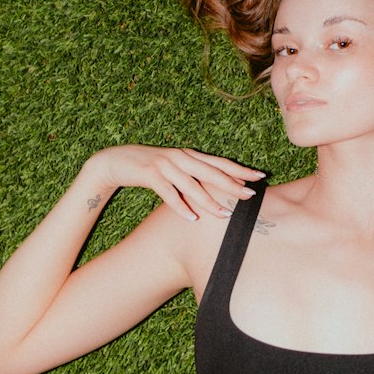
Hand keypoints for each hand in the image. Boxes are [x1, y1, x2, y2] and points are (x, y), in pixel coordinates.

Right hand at [83, 146, 263, 220]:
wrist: (114, 161)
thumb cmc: (148, 169)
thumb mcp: (173, 170)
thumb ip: (193, 177)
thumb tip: (216, 193)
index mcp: (189, 155)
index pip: (219, 163)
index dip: (240, 170)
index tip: (260, 176)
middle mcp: (180, 157)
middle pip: (211, 172)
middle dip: (232, 185)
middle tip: (250, 196)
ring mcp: (165, 164)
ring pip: (192, 185)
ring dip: (209, 201)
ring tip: (225, 215)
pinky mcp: (149, 174)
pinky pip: (168, 192)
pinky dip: (180, 206)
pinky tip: (191, 218)